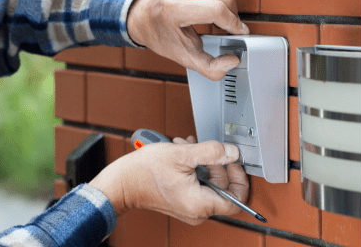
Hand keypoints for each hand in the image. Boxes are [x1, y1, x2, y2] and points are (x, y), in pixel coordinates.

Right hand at [89, 137, 248, 224]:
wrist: (121, 181)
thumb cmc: (144, 172)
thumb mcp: (181, 154)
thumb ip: (211, 152)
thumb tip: (232, 152)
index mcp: (200, 204)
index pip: (238, 199)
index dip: (239, 178)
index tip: (233, 162)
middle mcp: (197, 211)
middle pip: (222, 188)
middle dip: (215, 164)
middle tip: (204, 150)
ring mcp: (188, 208)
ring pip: (208, 184)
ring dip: (201, 163)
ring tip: (187, 148)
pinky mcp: (181, 202)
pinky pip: (196, 186)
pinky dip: (193, 169)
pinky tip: (182, 155)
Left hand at [126, 0, 249, 80]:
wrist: (144, 18)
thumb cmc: (163, 37)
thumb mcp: (184, 57)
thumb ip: (209, 67)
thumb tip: (232, 61)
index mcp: (173, 9)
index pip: (215, 10)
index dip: (233, 23)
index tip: (240, 32)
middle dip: (232, 15)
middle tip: (230, 28)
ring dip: (226, 6)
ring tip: (217, 19)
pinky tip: (207, 5)